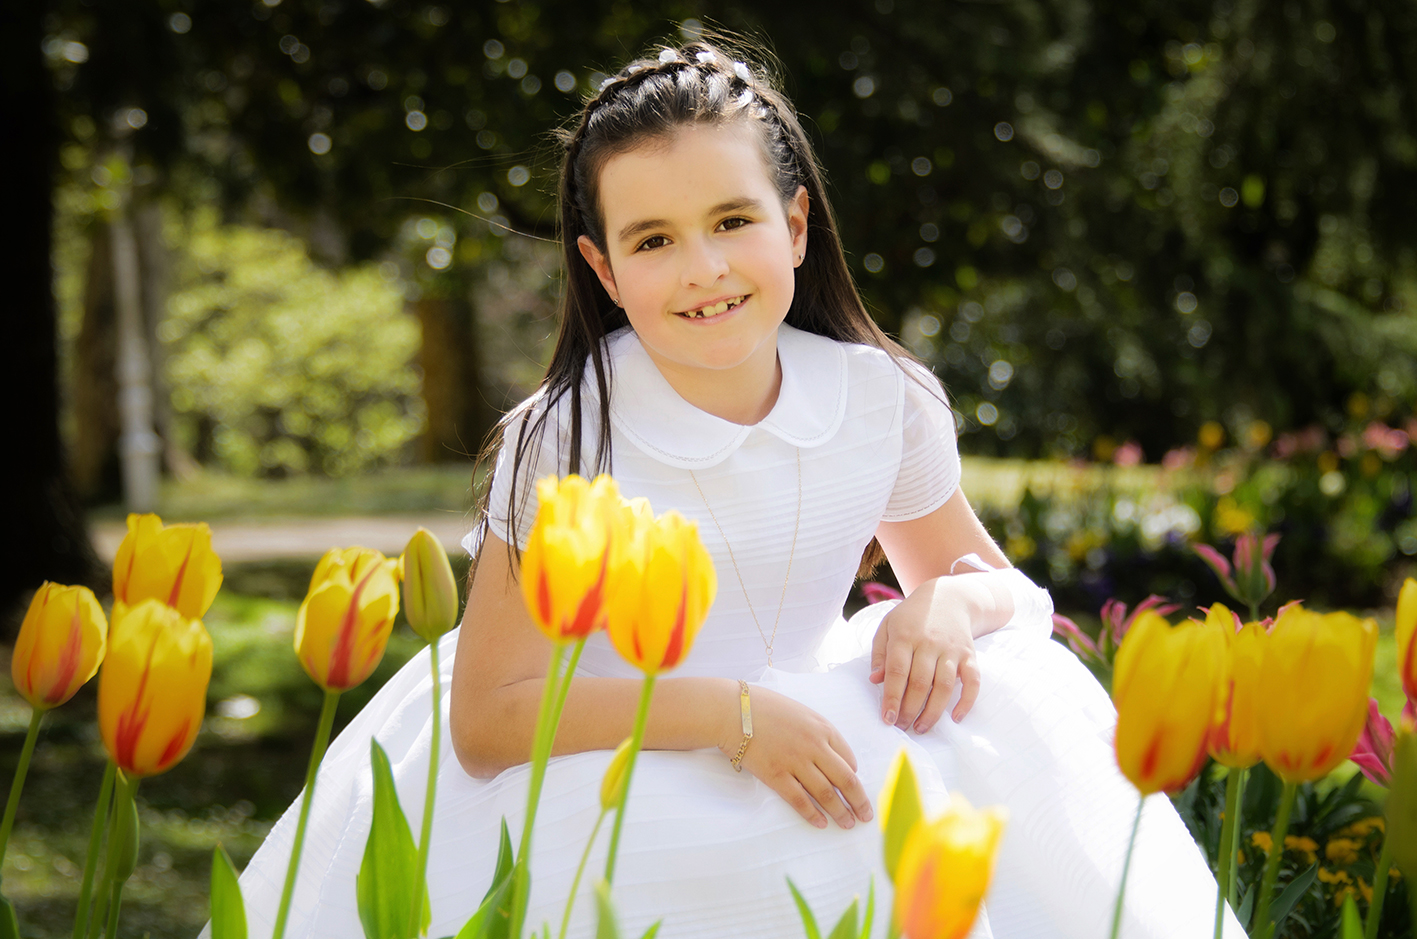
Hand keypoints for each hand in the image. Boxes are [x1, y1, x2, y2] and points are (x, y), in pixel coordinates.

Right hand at [723, 686, 873, 830]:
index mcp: (823, 728)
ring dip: (840, 812)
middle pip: (846, 780)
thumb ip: (817, 731)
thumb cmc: (765, 707)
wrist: (733, 710)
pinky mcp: (776, 775)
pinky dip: (812, 814)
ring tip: (848, 824)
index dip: (854, 776)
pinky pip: (799, 800)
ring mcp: (795, 762)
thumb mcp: (800, 712)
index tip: (854, 786)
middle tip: (867, 815)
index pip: (849, 758)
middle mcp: (814, 746)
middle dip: (859, 801)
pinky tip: (821, 823)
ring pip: (826, 793)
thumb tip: (831, 754)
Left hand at [870, 577, 981, 731]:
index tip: (887, 719)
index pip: (897, 672)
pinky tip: (956, 717)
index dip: (891, 698)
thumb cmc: (912, 617)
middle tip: (902, 727)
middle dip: (910, 710)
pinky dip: (967, 700)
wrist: (949, 597)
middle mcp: (929, 643)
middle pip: (920, 683)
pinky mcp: (969, 654)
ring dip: (933, 711)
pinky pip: (973, 680)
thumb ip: (879, 653)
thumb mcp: (888, 626)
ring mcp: (952, 649)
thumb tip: (876, 681)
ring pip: (944, 686)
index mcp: (905, 636)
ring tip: (921, 728)